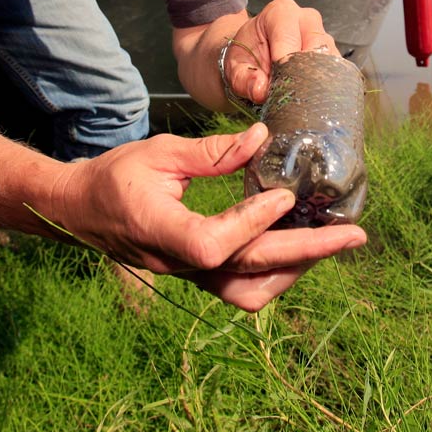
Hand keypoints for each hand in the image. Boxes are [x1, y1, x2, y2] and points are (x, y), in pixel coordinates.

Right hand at [48, 122, 365, 311]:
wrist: (78, 210)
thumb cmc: (112, 177)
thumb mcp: (157, 153)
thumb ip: (210, 152)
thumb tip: (262, 139)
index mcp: (161, 233)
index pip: (213, 244)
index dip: (251, 224)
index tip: (283, 196)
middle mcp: (178, 264)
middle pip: (250, 275)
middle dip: (308, 254)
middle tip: (354, 234)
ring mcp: (188, 274)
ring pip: (250, 293)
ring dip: (295, 270)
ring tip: (331, 243)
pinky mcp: (197, 273)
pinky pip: (243, 285)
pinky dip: (277, 269)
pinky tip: (300, 245)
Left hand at [222, 0, 337, 104]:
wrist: (254, 56)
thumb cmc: (246, 55)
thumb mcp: (235, 67)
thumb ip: (244, 78)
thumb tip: (261, 90)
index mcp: (281, 12)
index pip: (289, 36)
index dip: (283, 62)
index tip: (276, 84)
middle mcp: (307, 20)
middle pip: (315, 47)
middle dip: (301, 74)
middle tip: (287, 95)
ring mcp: (324, 37)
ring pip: (329, 61)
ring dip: (314, 83)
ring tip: (296, 97)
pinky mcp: (333, 55)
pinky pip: (335, 72)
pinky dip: (322, 87)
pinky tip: (308, 97)